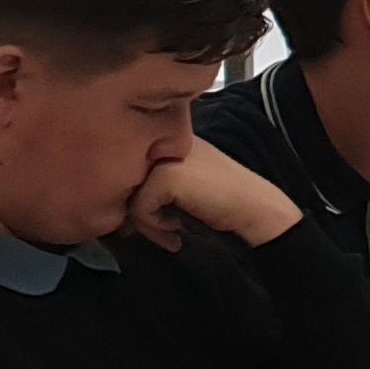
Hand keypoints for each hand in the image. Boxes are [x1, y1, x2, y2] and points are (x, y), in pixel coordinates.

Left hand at [125, 143, 298, 250]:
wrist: (255, 209)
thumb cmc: (222, 204)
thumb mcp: (182, 188)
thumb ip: (151, 187)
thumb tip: (115, 210)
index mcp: (168, 139)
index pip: (128, 170)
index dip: (139, 200)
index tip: (161, 218)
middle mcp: (162, 140)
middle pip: (123, 184)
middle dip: (140, 213)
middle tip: (166, 228)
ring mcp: (163, 155)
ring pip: (126, 198)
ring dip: (147, 223)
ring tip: (173, 229)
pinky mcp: (164, 175)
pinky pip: (138, 210)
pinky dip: (155, 226)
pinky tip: (178, 225)